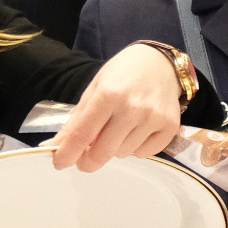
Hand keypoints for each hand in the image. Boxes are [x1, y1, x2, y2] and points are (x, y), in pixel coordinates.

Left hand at [46, 43, 185, 172]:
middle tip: (84, 159)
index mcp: (108, 95)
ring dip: (115, 148)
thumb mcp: (94, 90)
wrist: (160, 64)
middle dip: (88, 161)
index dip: (68, 154)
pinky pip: (144, 153)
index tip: (60, 163)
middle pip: (103, 152)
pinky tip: (138, 130)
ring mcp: (153, 119)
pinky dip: (136, 147)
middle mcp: (132, 108)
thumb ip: (77, 120)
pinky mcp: (169, 128)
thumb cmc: (122, 75)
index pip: (82, 134)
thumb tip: (58, 146)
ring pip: (123, 153)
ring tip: (119, 129)